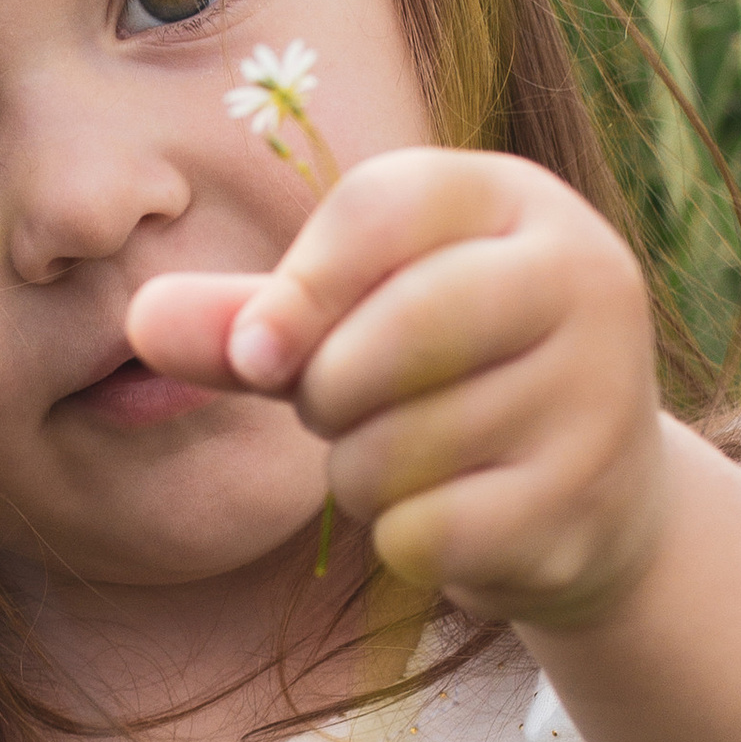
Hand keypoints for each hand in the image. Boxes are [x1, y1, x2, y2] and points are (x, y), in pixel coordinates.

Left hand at [127, 147, 669, 628]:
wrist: (595, 491)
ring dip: (361, 476)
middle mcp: (583, 275)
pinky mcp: (587, 502)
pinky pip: (428, 532)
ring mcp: (601, 391)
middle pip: (393, 332)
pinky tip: (454, 520)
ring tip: (409, 461)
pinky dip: (404, 541)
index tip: (255, 357)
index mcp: (516, 200)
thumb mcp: (350, 325)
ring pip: (401, 447)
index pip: (380, 208)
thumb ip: (248, 319)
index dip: (296, 288)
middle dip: (328, 393)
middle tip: (347, 410)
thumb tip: (139, 323)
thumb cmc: (445, 379)